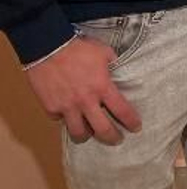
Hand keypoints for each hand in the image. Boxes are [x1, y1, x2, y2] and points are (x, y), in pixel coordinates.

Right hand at [25, 37, 140, 143]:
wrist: (49, 48)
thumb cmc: (78, 48)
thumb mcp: (103, 52)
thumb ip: (112, 64)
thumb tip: (117, 69)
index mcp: (102, 87)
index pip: (122, 110)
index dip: (131, 122)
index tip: (136, 128)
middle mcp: (86, 101)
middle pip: (102, 129)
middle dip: (112, 138)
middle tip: (117, 140)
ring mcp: (67, 107)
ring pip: (78, 132)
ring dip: (86, 135)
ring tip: (90, 134)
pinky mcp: (51, 108)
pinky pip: (59, 120)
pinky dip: (64, 119)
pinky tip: (68, 116)